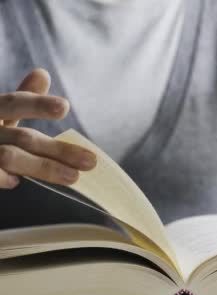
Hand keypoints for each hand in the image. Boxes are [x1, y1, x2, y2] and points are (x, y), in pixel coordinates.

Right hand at [0, 68, 95, 188]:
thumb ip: (22, 98)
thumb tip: (42, 73)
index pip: (12, 103)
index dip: (37, 104)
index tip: (65, 107)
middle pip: (21, 137)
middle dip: (57, 150)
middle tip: (90, 161)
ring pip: (9, 157)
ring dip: (42, 167)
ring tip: (73, 177)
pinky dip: (0, 177)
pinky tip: (15, 181)